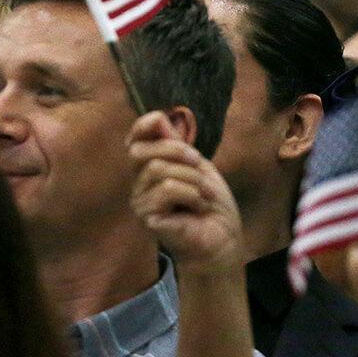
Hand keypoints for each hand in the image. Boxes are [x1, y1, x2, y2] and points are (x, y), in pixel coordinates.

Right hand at [128, 111, 243, 276]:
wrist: (223, 239)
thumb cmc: (211, 204)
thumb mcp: (198, 166)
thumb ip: (177, 145)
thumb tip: (160, 117)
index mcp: (150, 169)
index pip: (134, 141)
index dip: (143, 125)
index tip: (161, 120)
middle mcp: (139, 184)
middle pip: (139, 151)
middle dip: (175, 150)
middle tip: (198, 163)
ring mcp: (140, 202)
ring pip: (157, 169)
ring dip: (190, 177)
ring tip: (202, 194)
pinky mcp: (147, 217)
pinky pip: (166, 189)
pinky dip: (190, 194)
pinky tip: (197, 207)